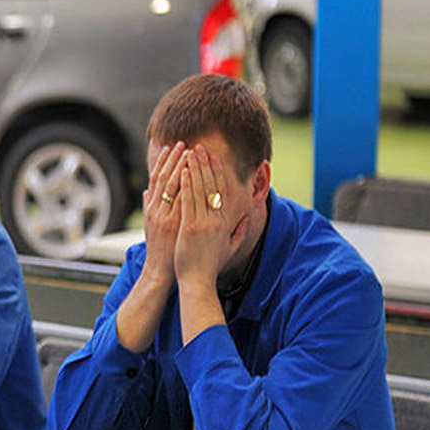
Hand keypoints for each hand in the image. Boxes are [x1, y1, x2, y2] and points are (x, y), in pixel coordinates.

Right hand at [141, 141, 186, 283]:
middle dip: (174, 159)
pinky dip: (186, 185)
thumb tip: (147, 192)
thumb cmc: (160, 251)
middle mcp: (157, 210)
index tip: (173, 148)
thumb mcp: (150, 227)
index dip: (165, 162)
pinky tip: (192, 172)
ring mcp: (165, 216)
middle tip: (183, 143)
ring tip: (190, 151)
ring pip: (171, 185)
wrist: (160, 272)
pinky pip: (180, 200)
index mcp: (153, 209)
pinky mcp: (174, 224)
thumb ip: (148, 207)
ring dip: (181, 166)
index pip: (158, 179)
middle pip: (164, 177)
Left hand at [174, 146, 246, 286]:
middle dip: (205, 164)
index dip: (218, 172)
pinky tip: (182, 171)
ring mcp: (203, 222)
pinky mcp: (190, 227)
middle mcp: (215, 219)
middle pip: (211, 185)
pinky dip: (186, 185)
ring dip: (194, 168)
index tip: (214, 158)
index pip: (221, 191)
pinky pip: (188, 201)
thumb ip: (240, 231)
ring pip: (199, 189)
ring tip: (189, 152)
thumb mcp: (230, 248)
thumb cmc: (211, 267)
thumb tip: (247, 218)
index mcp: (224, 222)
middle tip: (200, 147)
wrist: (198, 282)